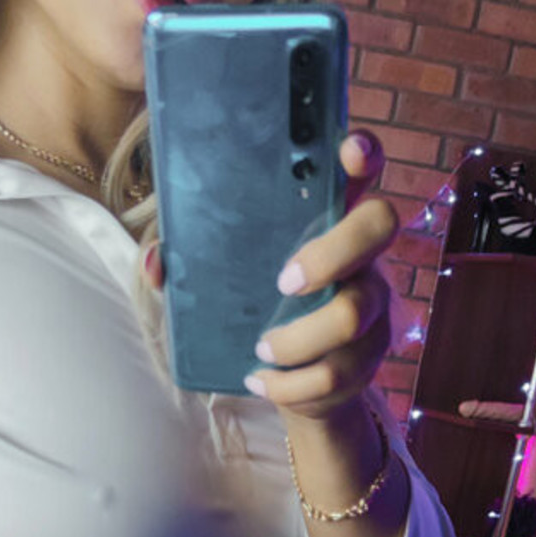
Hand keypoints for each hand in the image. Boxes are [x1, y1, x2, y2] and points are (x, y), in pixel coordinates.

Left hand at [143, 130, 396, 425]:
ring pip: (352, 315)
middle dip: (331, 252)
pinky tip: (264, 382)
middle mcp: (364, 255)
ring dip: (298, 339)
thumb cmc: (256, 312)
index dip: (363, 153)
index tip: (347, 151)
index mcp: (329, 219)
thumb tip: (155, 263)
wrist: (291, 383)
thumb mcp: (223, 284)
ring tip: (261, 350)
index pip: (362, 169)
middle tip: (283, 282)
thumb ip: (189, 266)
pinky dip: (292, 385)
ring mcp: (374, 305)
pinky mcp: (370, 357)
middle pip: (380, 225)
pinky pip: (337, 373)